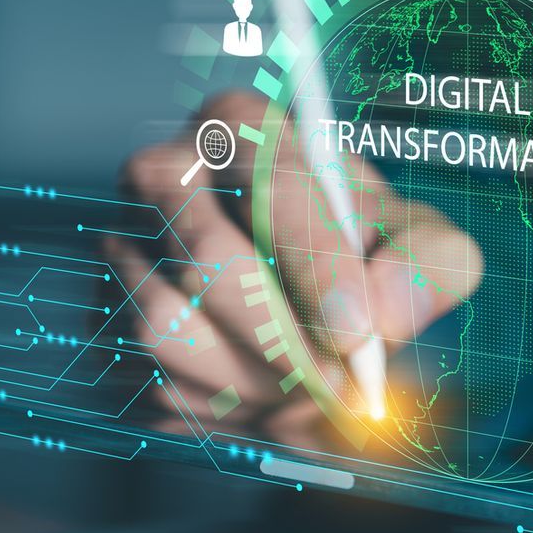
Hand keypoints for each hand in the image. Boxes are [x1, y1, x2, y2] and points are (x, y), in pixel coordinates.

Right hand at [109, 92, 482, 445]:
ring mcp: (120, 241)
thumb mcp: (422, 250)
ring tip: (302, 388)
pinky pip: (141, 375)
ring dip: (248, 380)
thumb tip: (388, 310)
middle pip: (207, 258)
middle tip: (339, 390)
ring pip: (165, 326)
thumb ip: (431, 265)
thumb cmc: (364, 266)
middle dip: (284, 341)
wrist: (306, 323)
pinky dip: (210, 406)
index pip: (271, 185)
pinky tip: (254, 395)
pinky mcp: (101, 315)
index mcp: (245, 127)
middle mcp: (165, 171)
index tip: (355, 334)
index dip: (318, 267)